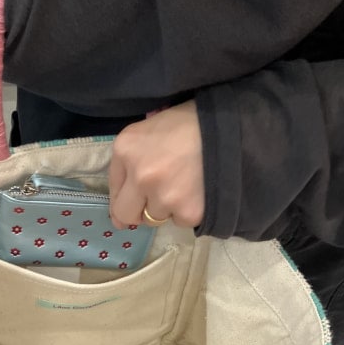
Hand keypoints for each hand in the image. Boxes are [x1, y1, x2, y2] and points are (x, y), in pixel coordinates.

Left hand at [108, 100, 204, 228]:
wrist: (229, 129)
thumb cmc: (189, 123)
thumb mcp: (148, 130)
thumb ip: (128, 164)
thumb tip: (120, 216)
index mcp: (126, 150)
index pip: (114, 192)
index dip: (124, 200)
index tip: (133, 204)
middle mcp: (140, 176)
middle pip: (127, 215)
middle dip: (138, 213)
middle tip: (156, 201)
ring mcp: (164, 197)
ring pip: (157, 218)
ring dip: (168, 207)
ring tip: (186, 184)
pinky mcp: (188, 212)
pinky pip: (182, 221)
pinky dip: (189, 210)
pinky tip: (199, 190)